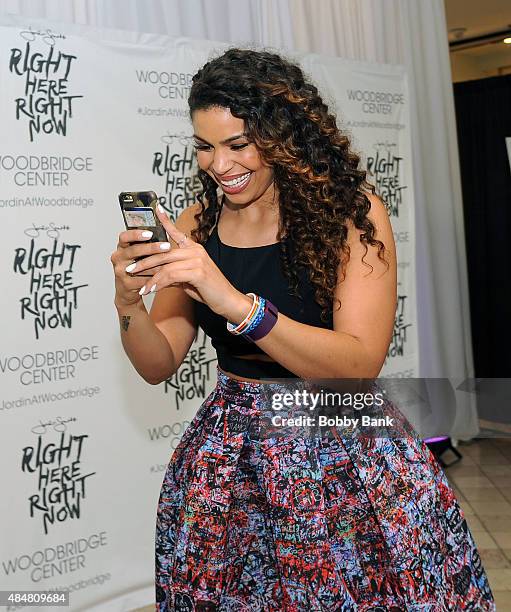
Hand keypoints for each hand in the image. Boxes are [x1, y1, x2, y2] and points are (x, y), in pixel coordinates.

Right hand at [110, 227, 168, 307]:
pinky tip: (166, 275)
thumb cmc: (137, 268)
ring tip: (170, 262)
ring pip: (139, 266)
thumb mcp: (139, 254)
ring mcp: (120, 271)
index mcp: (122, 247)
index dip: (136, 234)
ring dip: (156, 264)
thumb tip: (166, 231)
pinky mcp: (125, 284)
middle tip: (167, 246)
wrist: (128, 290)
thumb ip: (147, 244)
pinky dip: (155, 278)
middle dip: (152, 248)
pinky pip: (142, 279)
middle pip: (133, 250)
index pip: (124, 236)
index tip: (150, 233)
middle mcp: (118, 257)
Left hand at [126, 204, 243, 317]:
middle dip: (145, 261)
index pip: (177, 232)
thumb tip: (159, 273)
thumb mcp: (189, 279)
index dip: (166, 221)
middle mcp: (196, 251)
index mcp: (194, 248)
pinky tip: (151, 290)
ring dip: (150, 277)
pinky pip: (171, 276)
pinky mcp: (198, 272)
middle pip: (163, 253)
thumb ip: (174, 272)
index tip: (156, 209)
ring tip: (141, 287)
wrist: (227, 300)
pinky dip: (159, 284)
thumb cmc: (209, 290)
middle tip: (130, 268)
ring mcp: (197, 260)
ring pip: (166, 266)